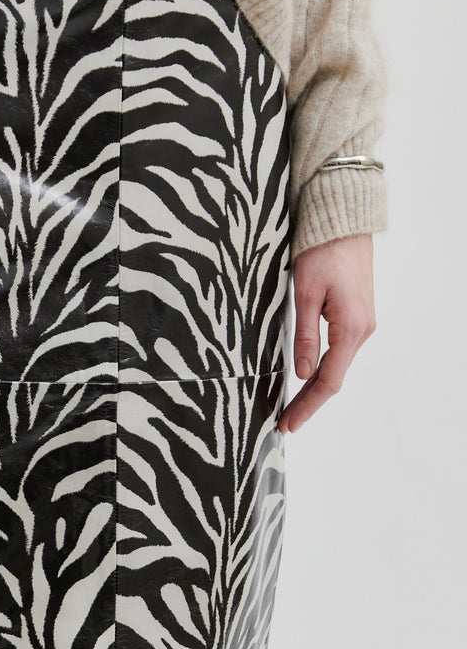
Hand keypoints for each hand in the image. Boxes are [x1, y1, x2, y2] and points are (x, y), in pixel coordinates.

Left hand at [276, 233, 376, 433]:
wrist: (345, 223)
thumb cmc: (323, 251)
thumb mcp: (306, 294)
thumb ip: (305, 336)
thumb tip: (302, 373)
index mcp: (350, 329)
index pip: (327, 382)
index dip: (307, 406)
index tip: (288, 424)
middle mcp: (362, 331)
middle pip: (334, 378)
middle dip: (309, 402)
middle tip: (286, 422)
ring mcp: (363, 324)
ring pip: (338, 366)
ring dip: (316, 387)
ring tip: (293, 405)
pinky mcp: (358, 316)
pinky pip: (340, 351)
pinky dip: (324, 368)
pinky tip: (309, 376)